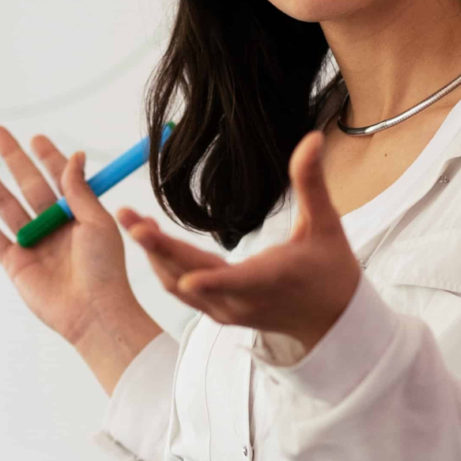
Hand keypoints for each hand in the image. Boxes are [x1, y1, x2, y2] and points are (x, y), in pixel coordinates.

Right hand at [0, 128, 163, 389]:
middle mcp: (53, 227)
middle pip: (26, 185)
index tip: (35, 138)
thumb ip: (79, 189)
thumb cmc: (105, 269)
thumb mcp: (96, 221)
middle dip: (10, 157)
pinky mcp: (14, 263)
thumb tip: (74, 155)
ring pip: (4, 203)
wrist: (95, 312)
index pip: (58, 178)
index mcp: (77, 216)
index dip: (47, 157)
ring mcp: (31, 244)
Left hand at [117, 132, 358, 350]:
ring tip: (133, 220)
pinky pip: (181, 289)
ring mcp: (226, 311)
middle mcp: (242, 302)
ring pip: (178, 284)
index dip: (212, 281)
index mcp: (270, 280)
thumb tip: (311, 138)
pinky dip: (163, 264)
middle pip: (191, 276)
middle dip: (157, 246)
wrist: (332, 321)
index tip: (188, 279)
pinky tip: (150, 237)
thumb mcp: (326, 225)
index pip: (238, 281)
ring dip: (154, 252)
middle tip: (128, 217)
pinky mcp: (218, 313)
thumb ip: (311, 183)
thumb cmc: (331, 271)